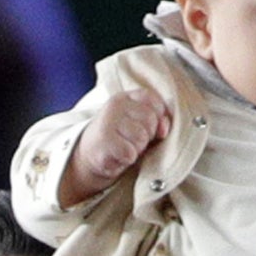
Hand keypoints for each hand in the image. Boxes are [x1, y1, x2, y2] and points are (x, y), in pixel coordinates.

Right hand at [59, 89, 170, 206]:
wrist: (90, 153)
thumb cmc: (122, 137)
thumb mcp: (140, 125)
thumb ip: (157, 122)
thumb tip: (165, 128)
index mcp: (126, 97)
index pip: (153, 100)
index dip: (158, 117)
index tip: (148, 126)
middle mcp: (115, 105)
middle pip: (150, 119)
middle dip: (148, 135)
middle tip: (134, 139)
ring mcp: (107, 121)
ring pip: (141, 137)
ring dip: (138, 148)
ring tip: (126, 146)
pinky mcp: (103, 141)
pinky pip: (130, 153)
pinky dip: (128, 158)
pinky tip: (119, 155)